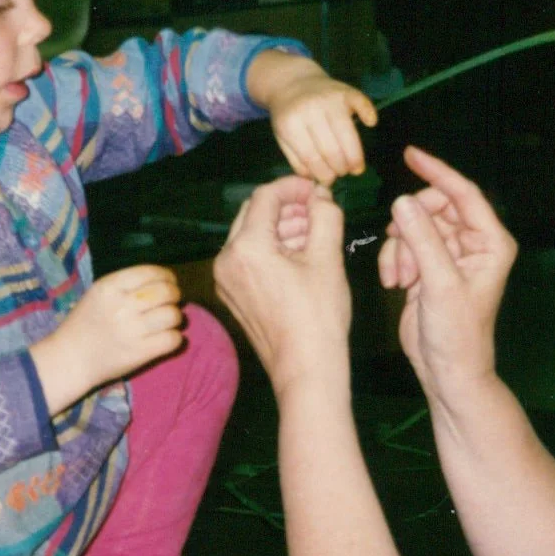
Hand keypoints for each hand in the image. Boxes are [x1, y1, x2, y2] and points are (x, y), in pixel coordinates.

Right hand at [31, 265, 183, 413]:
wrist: (69, 359)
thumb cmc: (85, 323)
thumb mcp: (98, 293)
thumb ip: (127, 284)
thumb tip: (165, 281)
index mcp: (109, 287)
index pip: (151, 272)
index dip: (167, 276)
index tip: (169, 282)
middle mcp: (122, 305)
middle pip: (167, 292)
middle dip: (174, 295)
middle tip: (170, 302)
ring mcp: (132, 330)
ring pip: (173, 315)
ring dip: (175, 317)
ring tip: (167, 322)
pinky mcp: (140, 353)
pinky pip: (173, 339)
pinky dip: (174, 338)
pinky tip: (165, 337)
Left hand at [214, 175, 352, 397]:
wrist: (305, 369)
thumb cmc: (318, 316)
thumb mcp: (328, 259)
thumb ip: (325, 216)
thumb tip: (322, 195)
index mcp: (246, 247)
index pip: (265, 196)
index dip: (293, 186)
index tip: (318, 189)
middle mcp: (226, 260)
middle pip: (254, 214)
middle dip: (287, 207)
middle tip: (318, 210)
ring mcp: (225, 279)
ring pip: (251, 236)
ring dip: (281, 228)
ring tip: (314, 233)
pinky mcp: (232, 294)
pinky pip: (248, 258)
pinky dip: (272, 249)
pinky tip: (299, 256)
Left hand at [247, 51, 377, 184]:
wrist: (291, 81)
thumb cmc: (288, 115)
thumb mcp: (283, 137)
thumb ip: (297, 160)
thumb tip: (318, 179)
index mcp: (291, 124)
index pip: (312, 157)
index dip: (324, 174)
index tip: (330, 180)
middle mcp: (311, 110)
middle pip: (332, 148)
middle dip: (340, 168)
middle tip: (344, 173)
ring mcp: (329, 99)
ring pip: (348, 133)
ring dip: (355, 156)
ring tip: (356, 167)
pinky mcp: (346, 90)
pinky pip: (362, 103)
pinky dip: (368, 114)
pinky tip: (370, 124)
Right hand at [377, 147, 516, 402]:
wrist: (447, 371)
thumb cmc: (458, 334)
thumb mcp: (439, 284)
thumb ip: (421, 240)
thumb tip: (402, 202)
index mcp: (490, 241)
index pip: (463, 193)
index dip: (437, 172)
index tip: (410, 154)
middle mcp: (472, 243)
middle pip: (434, 208)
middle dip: (410, 226)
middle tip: (398, 246)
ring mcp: (449, 254)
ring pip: (414, 226)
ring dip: (399, 248)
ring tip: (400, 278)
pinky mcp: (428, 266)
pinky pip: (404, 245)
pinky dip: (394, 260)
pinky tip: (394, 284)